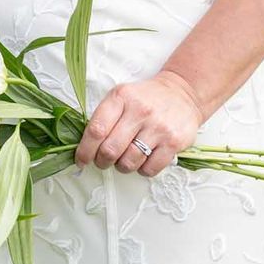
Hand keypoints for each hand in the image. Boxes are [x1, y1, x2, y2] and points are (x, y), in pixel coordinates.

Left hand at [76, 70, 202, 177]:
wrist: (182, 93)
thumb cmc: (146, 99)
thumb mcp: (121, 96)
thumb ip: (104, 117)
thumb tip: (85, 147)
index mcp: (121, 97)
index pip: (96, 130)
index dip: (84, 151)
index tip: (81, 160)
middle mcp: (140, 111)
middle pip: (110, 150)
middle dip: (102, 162)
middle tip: (103, 161)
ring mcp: (158, 127)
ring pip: (129, 162)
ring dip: (122, 167)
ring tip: (125, 159)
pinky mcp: (174, 142)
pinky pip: (149, 169)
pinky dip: (142, 170)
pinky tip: (143, 159)